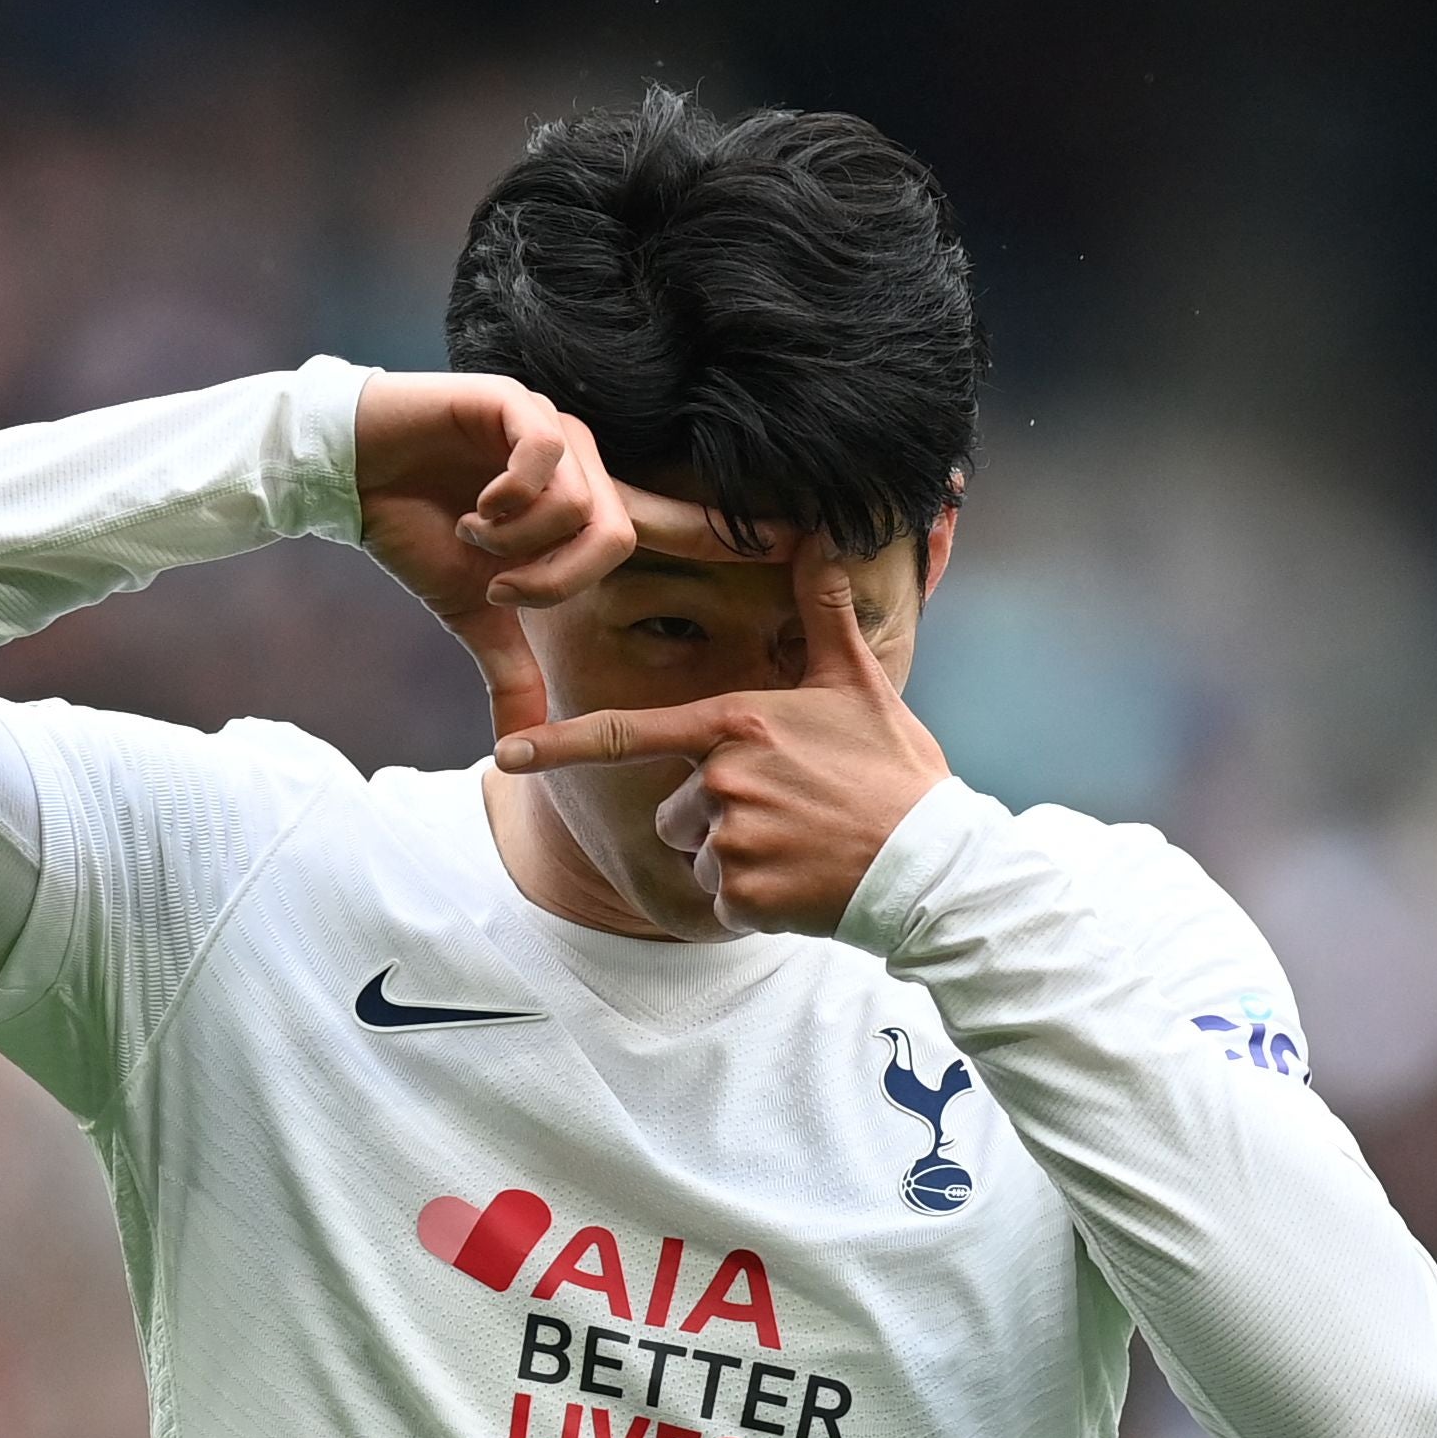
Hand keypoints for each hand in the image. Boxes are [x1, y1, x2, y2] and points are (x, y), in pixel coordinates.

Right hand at [354, 372, 775, 736]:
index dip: (734, 535)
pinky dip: (506, 500)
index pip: (677, 523)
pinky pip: (542, 458)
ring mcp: (551, 429)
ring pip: (581, 503)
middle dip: (554, 579)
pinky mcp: (512, 404)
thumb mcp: (470, 618)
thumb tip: (517, 748)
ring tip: (477, 538)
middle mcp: (583, 461)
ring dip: (522, 543)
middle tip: (500, 591)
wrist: (349, 472)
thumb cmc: (418, 532)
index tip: (805, 541)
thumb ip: (510, 674)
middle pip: (616, 534)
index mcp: (588, 505)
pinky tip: (472, 506)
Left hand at [491, 540, 951, 936]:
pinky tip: (801, 884)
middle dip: (715, 819)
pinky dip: (753, 902)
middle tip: (789, 815)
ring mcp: (729, 838)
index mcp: (735, 723)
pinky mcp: (742, 895)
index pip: (629, 733)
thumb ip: (823, 612)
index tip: (504, 754)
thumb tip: (822, 534)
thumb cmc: (894, 771)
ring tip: (799, 847)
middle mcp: (721, 778)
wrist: (932, 864)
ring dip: (735, 861)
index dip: (559, 744)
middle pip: (675, 810)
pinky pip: (718, 900)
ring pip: (695, 855)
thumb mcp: (858, 684)